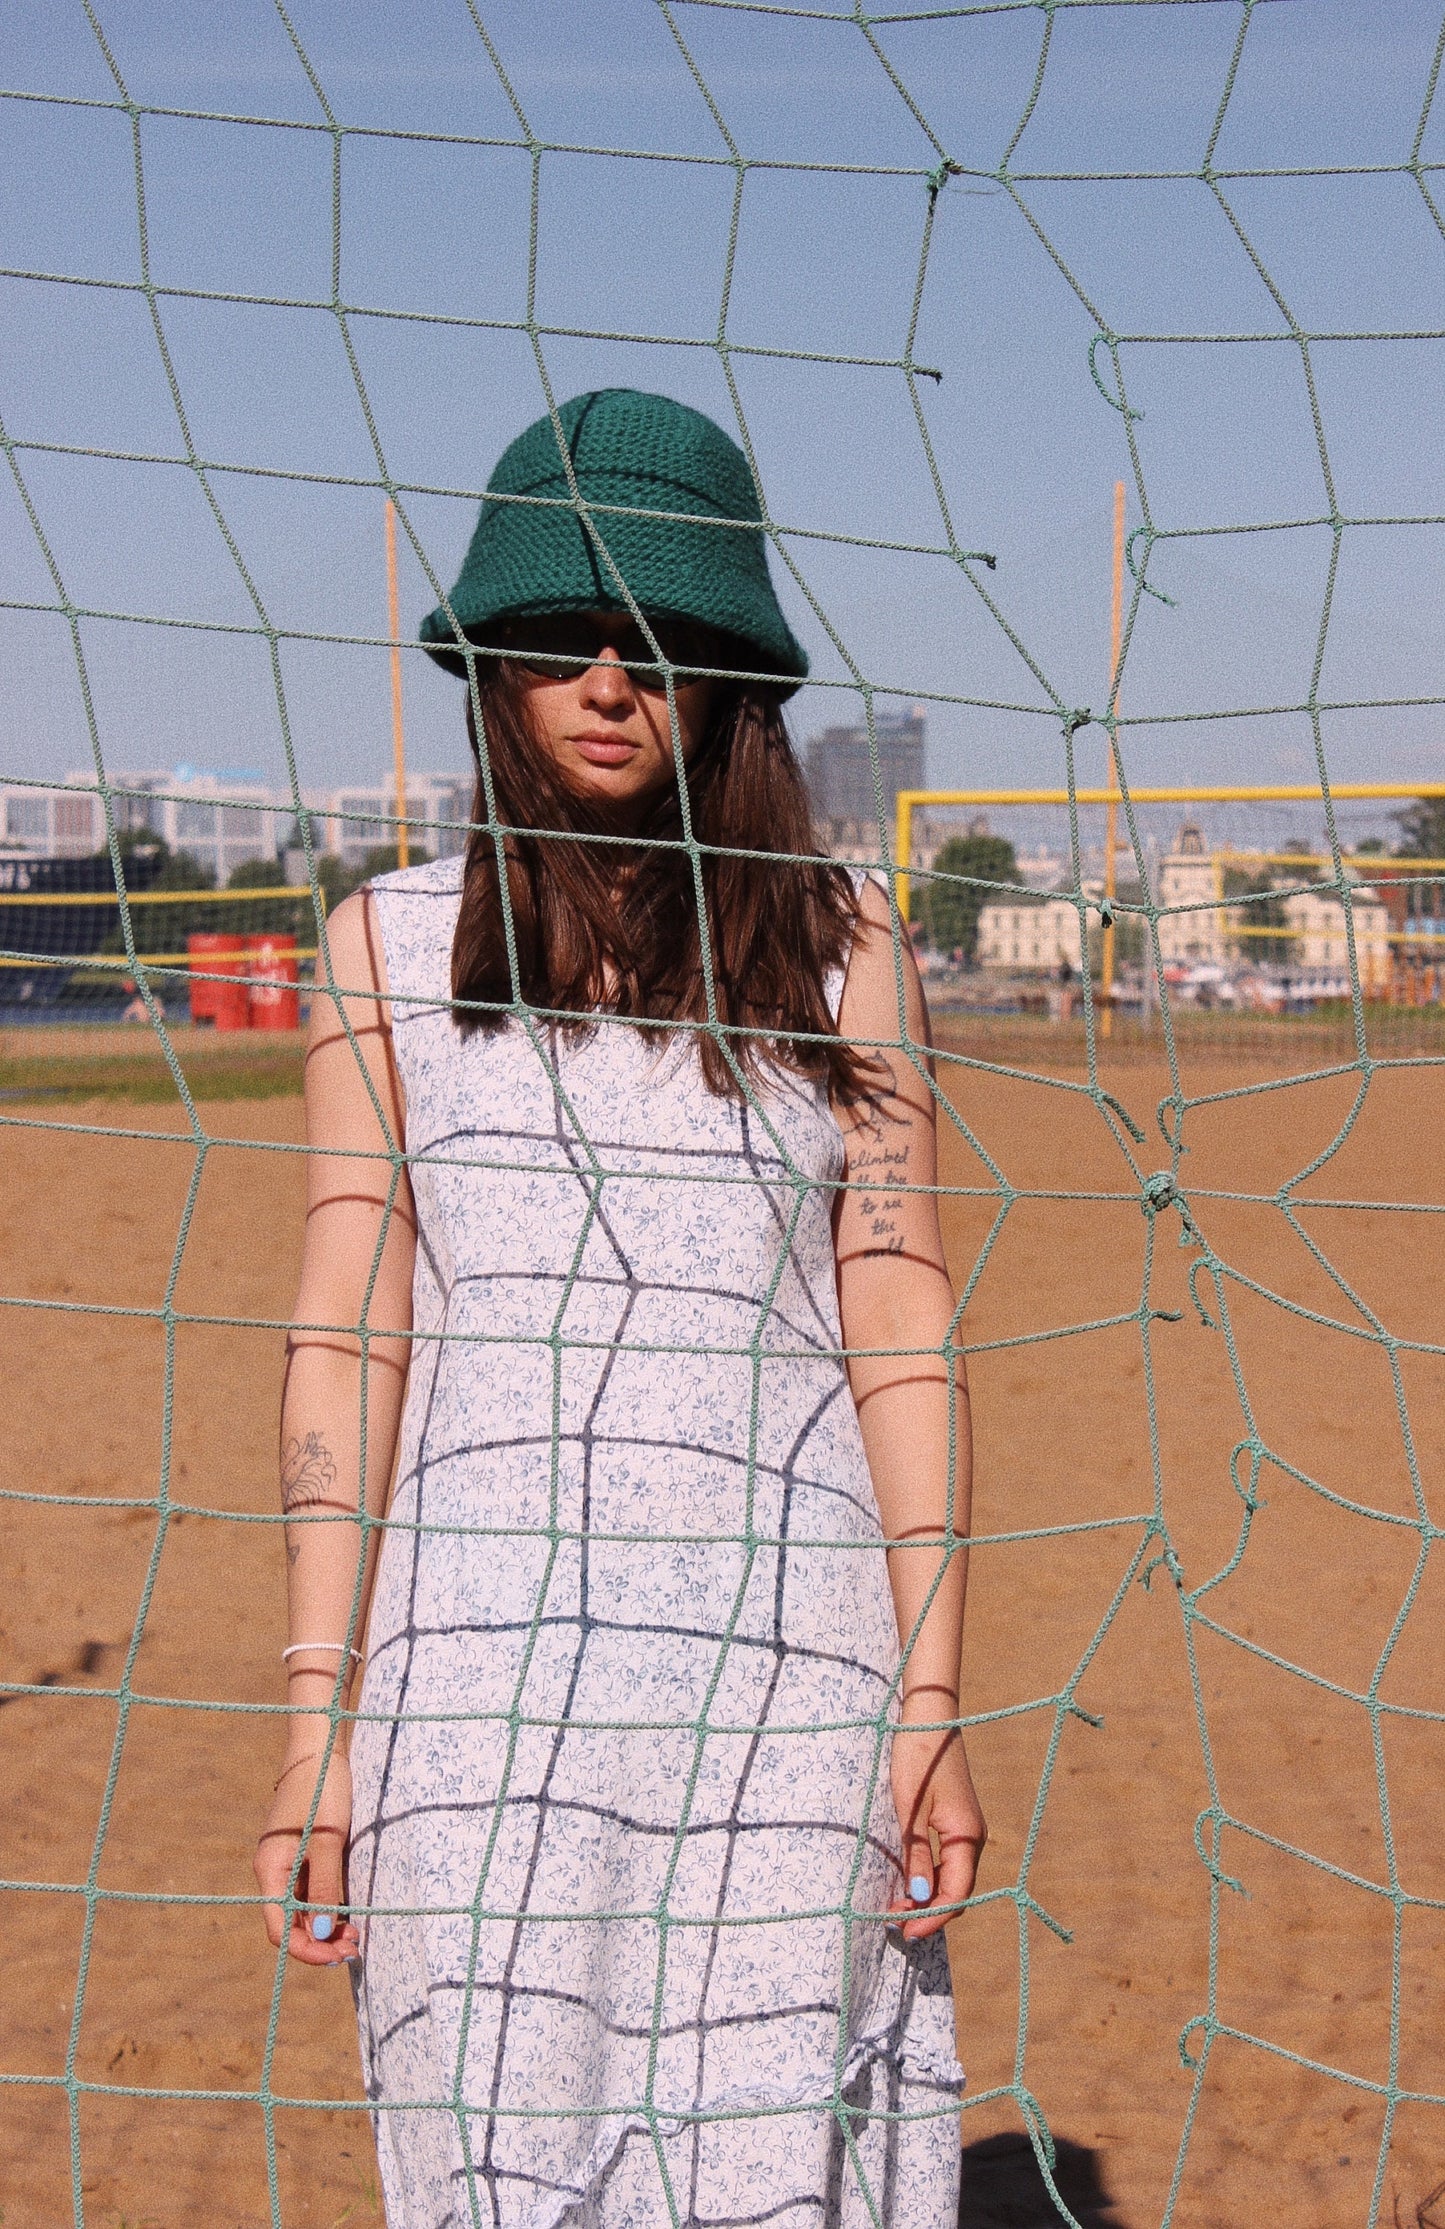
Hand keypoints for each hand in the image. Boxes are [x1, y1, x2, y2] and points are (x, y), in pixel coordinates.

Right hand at [254, 1744, 359, 1965]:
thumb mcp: (328, 1841)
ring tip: (355, 1935)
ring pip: (301, 1909)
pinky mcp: (301, 1854)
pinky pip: (309, 1891)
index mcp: (270, 1869)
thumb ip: (324, 1887)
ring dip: (325, 1927)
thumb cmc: (323, 1792)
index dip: (307, 1950)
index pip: (280, 1928)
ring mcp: (286, 1863)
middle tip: (354, 1949)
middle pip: (290, 1922)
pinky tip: (348, 1913)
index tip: (337, 1957)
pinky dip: (326, 1906)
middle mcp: (273, 1871)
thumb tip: (322, 1933)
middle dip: (320, 1942)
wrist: (320, 1750)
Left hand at [889, 1697, 985, 1941]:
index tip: (906, 1932)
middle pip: (957, 1890)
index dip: (933, 1918)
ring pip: (952, 1878)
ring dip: (928, 1898)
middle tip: (895, 1926)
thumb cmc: (917, 1757)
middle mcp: (972, 1837)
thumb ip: (917, 1854)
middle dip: (930, 1913)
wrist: (928, 1717)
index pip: (957, 1894)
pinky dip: (930, 1879)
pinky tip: (908, 1884)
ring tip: (897, 1909)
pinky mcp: (955, 1820)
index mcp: (966, 1835)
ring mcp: (965, 1829)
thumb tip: (920, 1899)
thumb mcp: (910, 1807)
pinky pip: (947, 1861)